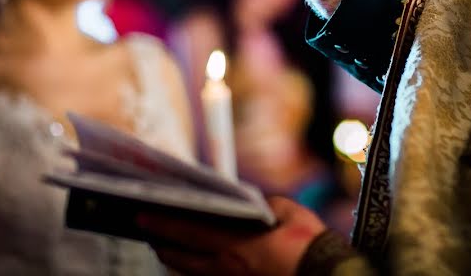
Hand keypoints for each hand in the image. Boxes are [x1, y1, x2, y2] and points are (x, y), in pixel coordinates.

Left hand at [138, 196, 325, 275]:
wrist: (327, 275)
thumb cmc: (309, 245)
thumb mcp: (289, 212)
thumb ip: (265, 204)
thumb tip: (251, 202)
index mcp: (236, 245)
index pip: (188, 232)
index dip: (162, 223)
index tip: (143, 215)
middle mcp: (227, 269)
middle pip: (180, 259)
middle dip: (161, 243)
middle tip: (146, 230)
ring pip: (191, 274)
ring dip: (176, 259)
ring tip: (165, 247)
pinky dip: (196, 271)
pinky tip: (193, 264)